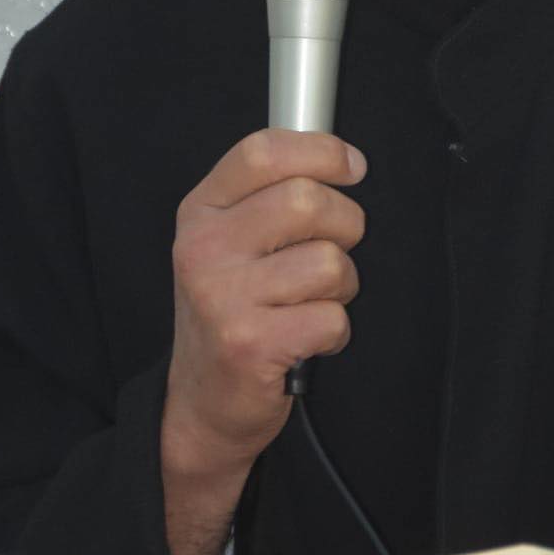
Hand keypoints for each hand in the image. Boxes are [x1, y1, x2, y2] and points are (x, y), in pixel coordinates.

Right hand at [162, 128, 367, 484]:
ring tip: (313, 304)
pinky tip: (307, 339)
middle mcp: (204, 247)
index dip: (322, 151)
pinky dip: (335, 331)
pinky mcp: (250, 343)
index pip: (263, 152)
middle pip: (307, 199)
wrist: (201, 402)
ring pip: (330, 262)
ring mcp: (223, 296)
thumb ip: (268, 197)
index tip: (352, 167)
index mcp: (201, 212)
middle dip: (345, 225)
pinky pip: (332, 317)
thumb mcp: (229, 243)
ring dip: (342, 286)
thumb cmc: (232, 312)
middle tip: (333, 251)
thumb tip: (340, 159)